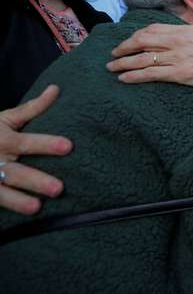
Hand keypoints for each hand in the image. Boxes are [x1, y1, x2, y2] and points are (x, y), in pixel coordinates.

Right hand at [0, 85, 71, 214]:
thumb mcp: (5, 119)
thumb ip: (31, 108)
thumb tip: (56, 89)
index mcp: (3, 140)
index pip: (27, 142)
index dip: (46, 144)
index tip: (68, 146)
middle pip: (17, 172)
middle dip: (36, 181)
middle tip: (59, 188)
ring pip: (1, 192)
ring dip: (18, 201)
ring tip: (36, 208)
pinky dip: (3, 211)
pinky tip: (20, 220)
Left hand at [107, 24, 192, 88]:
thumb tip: (184, 40)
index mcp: (185, 30)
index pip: (153, 29)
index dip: (136, 35)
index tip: (129, 41)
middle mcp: (178, 41)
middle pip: (142, 41)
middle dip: (124, 48)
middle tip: (113, 54)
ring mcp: (178, 58)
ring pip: (142, 58)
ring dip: (123, 63)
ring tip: (112, 67)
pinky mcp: (180, 74)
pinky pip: (150, 73)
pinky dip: (134, 75)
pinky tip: (124, 78)